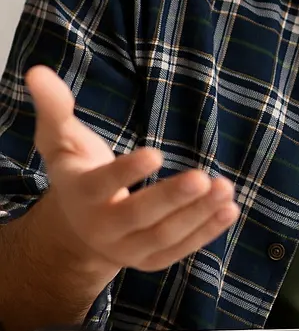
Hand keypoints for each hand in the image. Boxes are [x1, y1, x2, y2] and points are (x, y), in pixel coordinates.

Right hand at [25, 66, 238, 279]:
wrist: (77, 228)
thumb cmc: (77, 171)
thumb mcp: (60, 139)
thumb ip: (54, 107)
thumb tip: (37, 71)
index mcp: (81, 194)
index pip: (103, 185)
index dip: (128, 172)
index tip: (156, 154)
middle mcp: (102, 227)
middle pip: (138, 216)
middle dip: (172, 198)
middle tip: (203, 177)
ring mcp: (127, 248)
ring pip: (164, 236)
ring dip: (198, 214)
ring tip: (226, 188)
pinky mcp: (151, 259)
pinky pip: (180, 249)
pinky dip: (206, 232)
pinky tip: (230, 209)